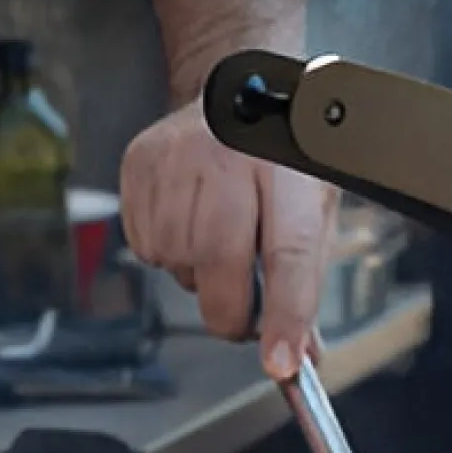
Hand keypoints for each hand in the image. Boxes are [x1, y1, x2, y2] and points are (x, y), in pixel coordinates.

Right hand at [121, 101, 336, 378]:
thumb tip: (299, 356)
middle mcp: (230, 157)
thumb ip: (306, 286)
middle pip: (221, 270)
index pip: (290, 254)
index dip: (284, 315)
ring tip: (219, 238)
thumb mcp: (312, 213)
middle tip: (245, 315)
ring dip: (200, 276)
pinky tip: (189, 220)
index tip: (281, 363)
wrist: (236, 88)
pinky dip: (168, 253)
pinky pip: (147, 248)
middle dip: (233, 314)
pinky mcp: (139, 165)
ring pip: (180, 266)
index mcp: (289, 168)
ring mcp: (177, 158)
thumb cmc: (283, 162)